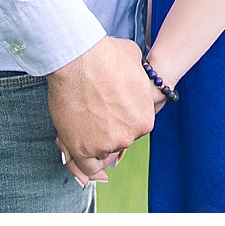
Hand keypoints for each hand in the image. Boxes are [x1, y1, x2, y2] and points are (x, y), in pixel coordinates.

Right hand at [48, 36, 160, 183]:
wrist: (79, 60)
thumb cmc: (106, 56)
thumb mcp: (135, 63)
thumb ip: (137, 79)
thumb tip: (131, 72)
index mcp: (145, 120)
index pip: (132, 128)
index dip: (118, 120)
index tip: (108, 113)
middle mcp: (129, 137)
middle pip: (117, 140)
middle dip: (106, 130)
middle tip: (91, 113)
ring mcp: (106, 144)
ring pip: (99, 151)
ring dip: (91, 142)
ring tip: (80, 122)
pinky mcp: (82, 148)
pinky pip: (86, 167)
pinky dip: (83, 169)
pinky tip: (80, 164)